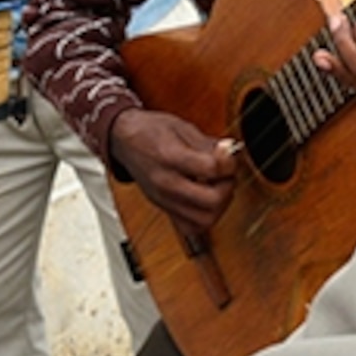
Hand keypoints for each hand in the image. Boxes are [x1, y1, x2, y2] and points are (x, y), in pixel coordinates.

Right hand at [107, 107, 234, 235]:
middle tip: (225, 174)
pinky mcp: (164, 209)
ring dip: (219, 205)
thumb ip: (208, 144)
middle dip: (227, 186)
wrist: (124, 141)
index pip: (212, 169)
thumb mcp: (182, 127)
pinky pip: (191, 227)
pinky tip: (205, 200)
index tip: (228, 154)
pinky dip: (204, 217)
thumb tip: (231, 152)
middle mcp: (165, 183)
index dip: (229, 161)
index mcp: (170, 157)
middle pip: (212, 200)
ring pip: (204, 220)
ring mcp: (164, 200)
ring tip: (217, 187)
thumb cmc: (151, 131)